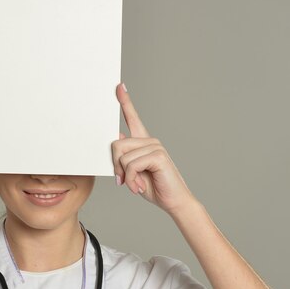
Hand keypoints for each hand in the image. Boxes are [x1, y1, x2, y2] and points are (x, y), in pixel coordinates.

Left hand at [111, 84, 196, 214]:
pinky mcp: (158, 155)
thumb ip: (124, 157)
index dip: (125, 102)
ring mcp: (155, 146)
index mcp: (143, 143)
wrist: (174, 202)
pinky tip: (139, 187)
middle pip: (116, 144)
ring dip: (125, 176)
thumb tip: (117, 138)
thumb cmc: (153, 188)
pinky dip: (131, 180)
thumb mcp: (133, 172)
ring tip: (135, 186)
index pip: (132, 118)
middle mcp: (149, 140)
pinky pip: (131, 165)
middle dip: (115, 166)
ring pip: (122, 157)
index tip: (118, 86)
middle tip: (122, 181)